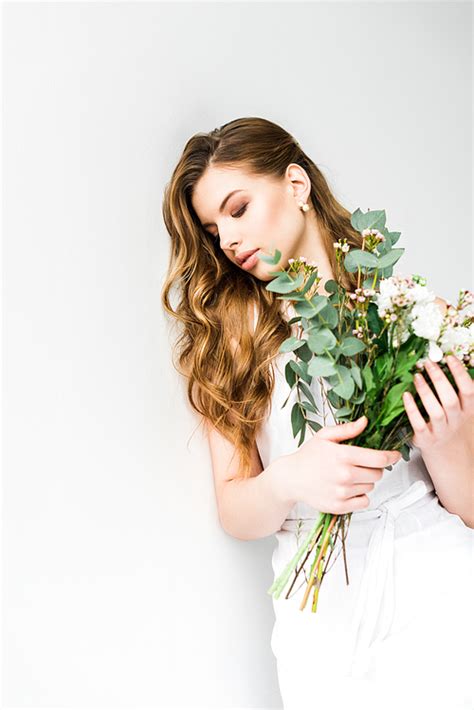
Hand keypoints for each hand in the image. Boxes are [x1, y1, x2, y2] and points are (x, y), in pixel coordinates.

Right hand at [278, 416, 401, 514]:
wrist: (291, 478)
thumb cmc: (308, 455)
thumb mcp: (325, 436)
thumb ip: (347, 429)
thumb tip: (366, 421)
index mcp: (343, 455)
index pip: (379, 459)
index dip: (391, 457)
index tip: (394, 455)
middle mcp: (344, 475)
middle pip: (377, 474)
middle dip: (374, 468)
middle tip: (361, 464)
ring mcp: (342, 493)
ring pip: (370, 487)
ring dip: (365, 481)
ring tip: (349, 476)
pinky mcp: (339, 507)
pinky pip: (364, 502)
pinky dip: (360, 496)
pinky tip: (348, 489)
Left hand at [402, 354, 473, 452]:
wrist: (451, 459)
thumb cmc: (454, 428)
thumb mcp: (465, 412)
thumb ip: (460, 393)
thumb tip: (450, 363)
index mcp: (468, 411)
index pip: (469, 390)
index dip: (460, 373)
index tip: (449, 357)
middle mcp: (456, 421)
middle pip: (451, 399)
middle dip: (439, 379)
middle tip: (428, 363)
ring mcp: (441, 432)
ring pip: (435, 411)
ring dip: (425, 392)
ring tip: (417, 376)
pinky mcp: (426, 440)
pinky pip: (418, 424)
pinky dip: (412, 410)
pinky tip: (406, 396)